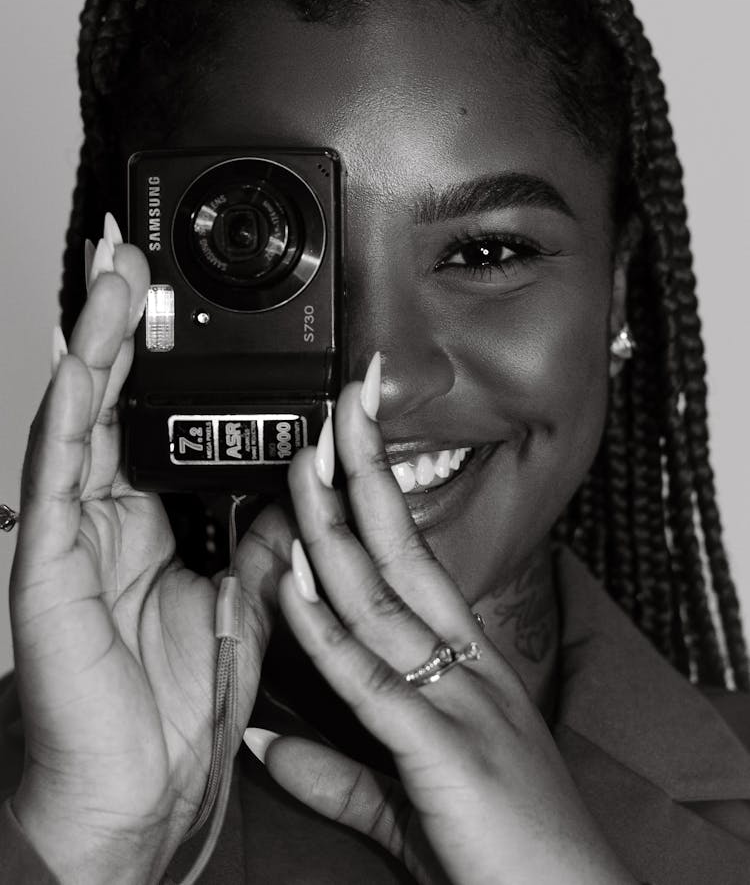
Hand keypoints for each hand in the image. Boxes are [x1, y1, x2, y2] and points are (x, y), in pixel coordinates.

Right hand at [10, 233, 292, 884]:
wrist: (144, 789)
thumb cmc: (175, 704)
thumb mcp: (242, 599)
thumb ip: (264, 535)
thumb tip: (302, 479)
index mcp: (141, 523)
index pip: (142, 415)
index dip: (148, 354)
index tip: (166, 296)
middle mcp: (99, 516)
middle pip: (104, 398)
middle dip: (112, 322)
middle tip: (125, 250)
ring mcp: (67, 534)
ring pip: (76, 415)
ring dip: (93, 341)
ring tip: (109, 273)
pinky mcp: (47, 562)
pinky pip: (56, 471)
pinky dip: (69, 408)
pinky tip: (79, 356)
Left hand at [256, 377, 636, 884]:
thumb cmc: (508, 855)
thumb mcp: (412, 800)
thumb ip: (336, 769)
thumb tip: (266, 746)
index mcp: (463, 665)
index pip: (411, 557)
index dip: (377, 494)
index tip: (348, 437)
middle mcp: (464, 665)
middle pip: (402, 549)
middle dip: (364, 471)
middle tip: (338, 402)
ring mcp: (457, 700)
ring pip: (379, 596)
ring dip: (331, 525)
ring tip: (299, 462)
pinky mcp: (442, 750)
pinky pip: (369, 679)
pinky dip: (324, 628)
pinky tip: (290, 580)